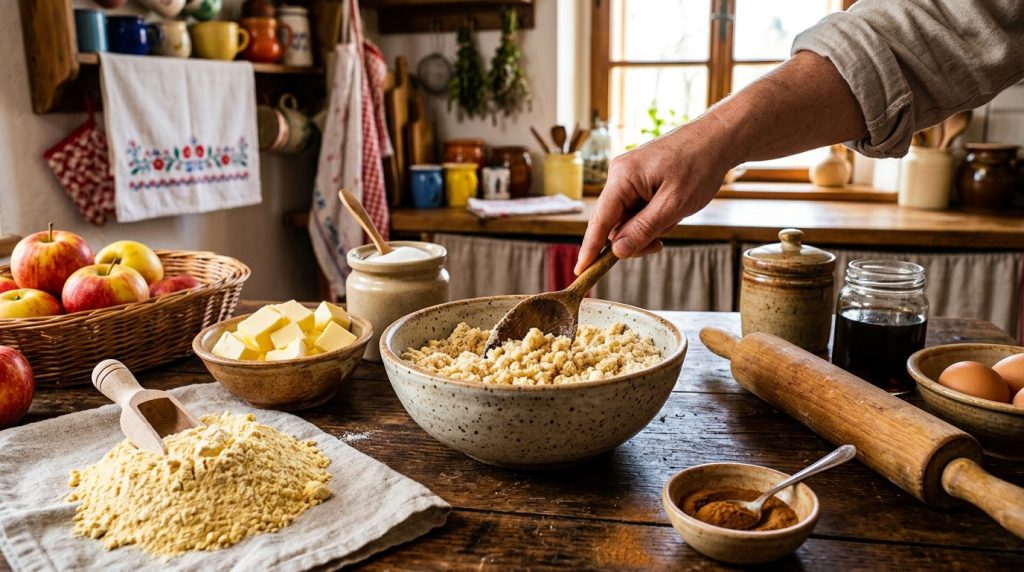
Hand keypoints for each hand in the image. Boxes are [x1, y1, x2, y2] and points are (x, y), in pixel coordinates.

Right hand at [575, 115, 738, 273]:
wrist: (718, 139)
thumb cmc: (699, 165)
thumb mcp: (674, 204)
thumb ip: (644, 229)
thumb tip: (617, 251)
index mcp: (622, 177)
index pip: (599, 221)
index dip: (590, 248)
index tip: (581, 272)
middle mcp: (619, 176)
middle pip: (613, 223)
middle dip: (634, 239)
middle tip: (658, 245)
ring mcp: (628, 177)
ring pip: (627, 219)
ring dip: (647, 228)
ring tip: (673, 218)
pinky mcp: (639, 180)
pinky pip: (637, 209)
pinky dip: (652, 218)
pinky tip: (671, 211)